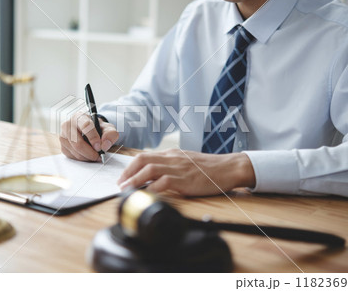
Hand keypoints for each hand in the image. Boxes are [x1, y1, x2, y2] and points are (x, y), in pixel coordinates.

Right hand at [59, 111, 118, 161]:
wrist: (90, 131)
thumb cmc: (98, 128)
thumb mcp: (108, 128)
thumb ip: (110, 134)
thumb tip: (104, 146)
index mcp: (79, 116)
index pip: (85, 126)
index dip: (93, 138)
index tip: (99, 147)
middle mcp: (68, 125)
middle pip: (78, 143)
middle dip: (90, 152)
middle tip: (99, 156)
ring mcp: (63, 136)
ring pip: (75, 151)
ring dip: (87, 157)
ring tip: (95, 155)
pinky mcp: (62, 146)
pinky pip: (72, 156)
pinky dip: (82, 159)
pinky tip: (88, 155)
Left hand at [117, 149, 255, 195]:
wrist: (227, 168)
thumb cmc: (207, 168)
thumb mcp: (185, 162)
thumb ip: (169, 166)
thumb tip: (152, 176)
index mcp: (171, 154)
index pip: (144, 156)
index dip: (130, 167)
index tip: (122, 178)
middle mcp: (172, 158)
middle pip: (142, 161)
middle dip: (127, 173)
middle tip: (120, 185)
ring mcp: (178, 168)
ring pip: (150, 170)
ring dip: (135, 180)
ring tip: (127, 190)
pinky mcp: (185, 180)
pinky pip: (164, 182)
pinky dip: (152, 188)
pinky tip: (146, 194)